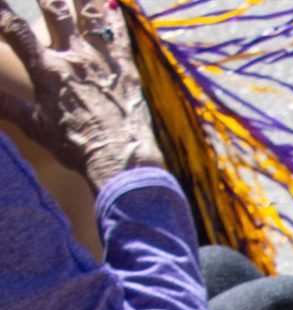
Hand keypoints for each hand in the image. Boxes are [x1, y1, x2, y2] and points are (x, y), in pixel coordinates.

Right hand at [0, 1, 159, 187]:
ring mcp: (102, 61)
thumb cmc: (76, 146)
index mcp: (46, 70)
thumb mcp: (34, 126)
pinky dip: (116, 17)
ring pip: (89, 16)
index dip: (2, 11)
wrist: (121, 159)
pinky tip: (115, 4)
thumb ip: (7, 105)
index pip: (15, 30)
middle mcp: (73, 58)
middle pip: (55, 11)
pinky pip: (120, 36)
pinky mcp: (127, 69)